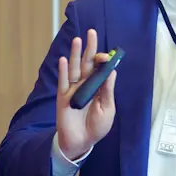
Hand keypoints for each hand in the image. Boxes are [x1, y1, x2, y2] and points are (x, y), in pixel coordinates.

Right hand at [56, 29, 116, 160]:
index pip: (100, 68)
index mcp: (99, 87)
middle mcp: (86, 85)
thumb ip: (108, 91)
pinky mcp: (63, 97)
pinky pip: (63, 82)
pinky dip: (63, 71)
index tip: (107, 55)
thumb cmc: (96, 127)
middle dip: (89, 48)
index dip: (103, 60)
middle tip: (91, 32)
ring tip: (77, 40)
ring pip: (74, 68)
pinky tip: (63, 59)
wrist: (81, 143)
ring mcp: (73, 89)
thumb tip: (112, 71)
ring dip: (75, 54)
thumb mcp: (107, 110)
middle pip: (87, 63)